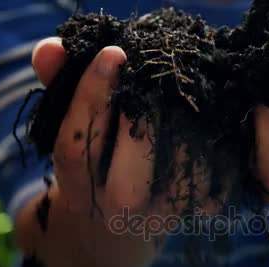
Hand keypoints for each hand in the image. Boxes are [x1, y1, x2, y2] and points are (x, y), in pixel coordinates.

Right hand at [17, 37, 219, 266]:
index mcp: (80, 189)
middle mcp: (121, 210)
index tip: (111, 53)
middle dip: (143, 108)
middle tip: (152, 68)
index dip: (91, 96)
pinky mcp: (203, 207)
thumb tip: (51, 49)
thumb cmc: (100, 154)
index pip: (77, 147)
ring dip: (185, 116)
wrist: (130, 214)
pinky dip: (217, 134)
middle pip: (133, 160)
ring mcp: (166, 212)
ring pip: (181, 161)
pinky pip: (217, 169)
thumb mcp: (72, 125)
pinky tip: (212, 105)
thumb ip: (60, 86)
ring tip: (184, 80)